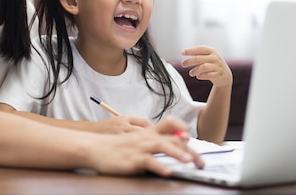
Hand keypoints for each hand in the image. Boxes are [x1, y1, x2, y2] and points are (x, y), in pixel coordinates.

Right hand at [86, 117, 203, 175]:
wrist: (95, 148)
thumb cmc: (116, 146)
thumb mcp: (135, 140)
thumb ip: (151, 140)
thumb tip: (169, 145)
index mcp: (148, 132)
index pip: (170, 124)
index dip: (182, 128)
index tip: (191, 138)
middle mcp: (147, 137)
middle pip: (172, 138)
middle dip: (189, 150)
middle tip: (201, 161)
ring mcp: (140, 148)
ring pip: (162, 146)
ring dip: (177, 153)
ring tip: (189, 161)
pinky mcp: (133, 159)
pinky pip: (148, 161)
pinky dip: (159, 166)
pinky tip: (167, 172)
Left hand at [180, 45, 231, 88]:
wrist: (225, 75)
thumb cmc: (213, 64)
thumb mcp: (207, 56)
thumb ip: (198, 54)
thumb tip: (184, 52)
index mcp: (212, 51)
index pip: (200, 49)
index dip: (190, 50)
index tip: (182, 52)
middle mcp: (215, 57)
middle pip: (199, 58)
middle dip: (189, 61)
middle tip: (183, 64)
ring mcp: (217, 66)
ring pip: (203, 67)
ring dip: (195, 70)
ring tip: (191, 73)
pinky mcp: (218, 74)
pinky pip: (208, 75)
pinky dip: (201, 76)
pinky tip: (198, 76)